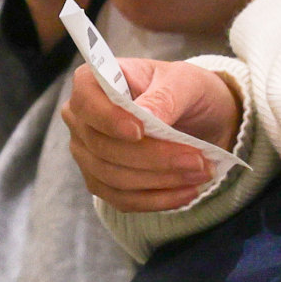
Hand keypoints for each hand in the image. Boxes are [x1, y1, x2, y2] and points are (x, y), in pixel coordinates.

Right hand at [63, 55, 243, 212]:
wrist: (196, 116)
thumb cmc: (183, 90)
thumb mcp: (183, 82)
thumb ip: (164, 97)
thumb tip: (147, 115)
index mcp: (91, 83)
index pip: (87, 103)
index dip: (109, 119)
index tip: (140, 131)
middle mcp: (80, 119)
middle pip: (103, 147)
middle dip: (153, 158)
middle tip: (197, 160)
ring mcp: (86, 152)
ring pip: (113, 177)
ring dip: (160, 180)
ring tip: (200, 174)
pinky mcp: (100, 181)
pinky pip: (121, 199)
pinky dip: (157, 199)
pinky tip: (187, 192)